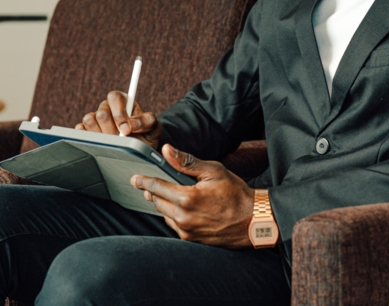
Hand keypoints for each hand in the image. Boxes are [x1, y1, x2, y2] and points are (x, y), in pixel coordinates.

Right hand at [75, 90, 162, 149]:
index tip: (126, 130)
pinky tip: (102, 144)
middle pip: (101, 112)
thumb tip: (133, 124)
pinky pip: (80, 131)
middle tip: (121, 140)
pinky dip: (90, 139)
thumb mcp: (154, 127)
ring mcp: (95, 119)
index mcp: (123, 101)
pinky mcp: (85, 131)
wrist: (138, 151)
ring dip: (102, 135)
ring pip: (89, 121)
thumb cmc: (146, 135)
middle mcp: (107, 107)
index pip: (114, 97)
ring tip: (114, 142)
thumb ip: (147, 121)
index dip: (119, 113)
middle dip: (112, 129)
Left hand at [130, 144, 254, 248]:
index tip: (135, 178)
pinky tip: (181, 208)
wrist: (252, 220)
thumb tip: (167, 150)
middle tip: (149, 184)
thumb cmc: (235, 193)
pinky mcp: (191, 239)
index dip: (144, 181)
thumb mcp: (214, 171)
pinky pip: (174, 225)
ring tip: (167, 194)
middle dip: (153, 192)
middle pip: (158, 202)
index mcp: (187, 198)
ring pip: (164, 214)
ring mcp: (186, 231)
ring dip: (163, 203)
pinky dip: (173, 215)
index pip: (157, 187)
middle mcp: (183, 217)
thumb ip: (187, 162)